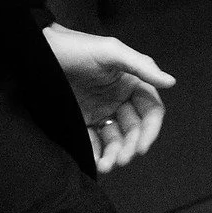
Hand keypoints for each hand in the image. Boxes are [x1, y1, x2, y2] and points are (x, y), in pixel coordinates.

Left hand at [43, 25, 174, 172]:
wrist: (41, 53)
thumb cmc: (78, 47)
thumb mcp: (112, 52)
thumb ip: (142, 66)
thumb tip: (171, 82)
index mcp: (132, 83)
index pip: (151, 111)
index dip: (150, 130)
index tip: (141, 147)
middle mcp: (119, 98)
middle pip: (134, 129)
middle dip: (130, 146)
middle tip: (122, 160)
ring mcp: (101, 111)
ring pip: (115, 139)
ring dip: (115, 154)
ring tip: (107, 165)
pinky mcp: (82, 120)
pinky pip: (94, 141)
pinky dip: (96, 153)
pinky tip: (95, 161)